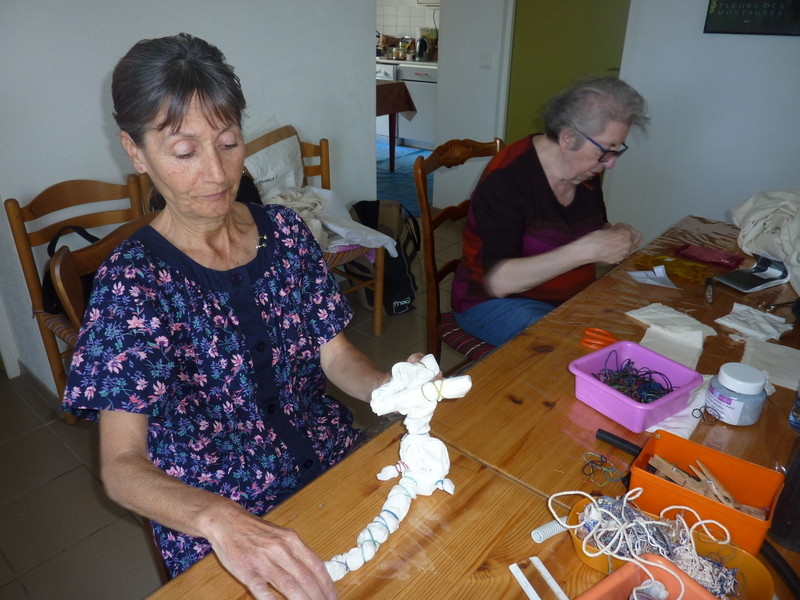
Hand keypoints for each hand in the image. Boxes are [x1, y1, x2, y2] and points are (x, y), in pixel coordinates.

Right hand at [207, 508, 336, 599]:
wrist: (227, 521)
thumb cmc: (255, 530)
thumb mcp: (281, 535)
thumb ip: (296, 552)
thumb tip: (314, 572)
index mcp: (291, 540)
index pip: (315, 565)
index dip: (327, 584)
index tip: (333, 597)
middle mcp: (281, 549)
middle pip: (305, 578)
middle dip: (318, 596)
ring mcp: (263, 561)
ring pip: (289, 585)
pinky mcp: (247, 571)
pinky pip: (263, 590)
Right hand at [581, 223, 641, 263]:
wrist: (590, 250)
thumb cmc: (596, 238)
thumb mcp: (608, 228)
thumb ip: (616, 229)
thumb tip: (616, 228)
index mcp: (627, 234)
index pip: (634, 230)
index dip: (627, 228)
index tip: (622, 228)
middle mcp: (628, 244)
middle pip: (638, 240)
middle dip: (632, 236)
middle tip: (626, 235)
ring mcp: (624, 253)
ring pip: (631, 248)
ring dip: (627, 245)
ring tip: (619, 243)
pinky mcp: (619, 260)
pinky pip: (623, 255)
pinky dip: (620, 252)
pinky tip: (613, 249)